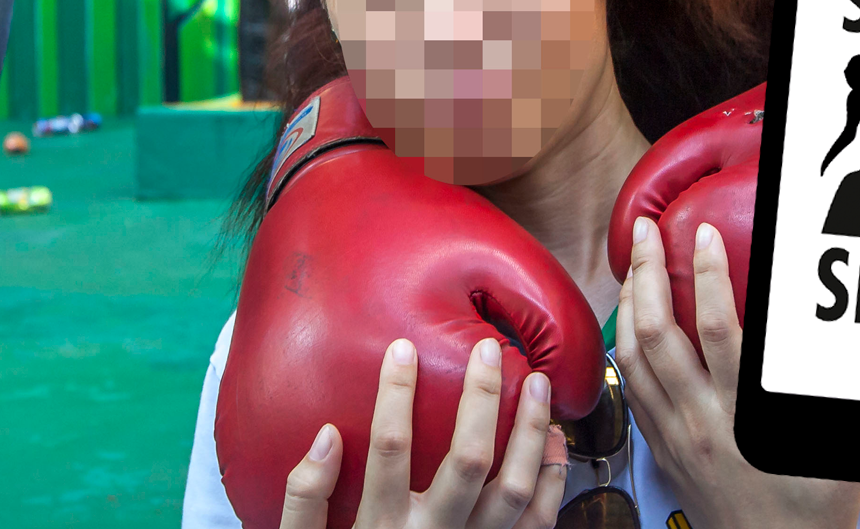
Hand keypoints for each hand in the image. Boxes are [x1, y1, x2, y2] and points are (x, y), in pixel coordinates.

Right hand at [279, 338, 566, 528]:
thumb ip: (305, 497)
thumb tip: (327, 435)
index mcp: (381, 528)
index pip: (390, 448)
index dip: (396, 394)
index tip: (402, 348)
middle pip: (468, 460)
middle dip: (483, 398)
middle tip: (491, 349)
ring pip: (514, 490)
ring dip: (531, 433)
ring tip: (537, 384)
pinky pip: (537, 524)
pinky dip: (552, 481)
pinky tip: (554, 442)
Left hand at [616, 217, 859, 528]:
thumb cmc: (809, 505)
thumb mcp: (828, 445)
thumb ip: (818, 386)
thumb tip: (822, 334)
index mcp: (740, 413)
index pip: (716, 330)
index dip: (706, 278)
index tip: (703, 237)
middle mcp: (699, 417)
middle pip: (659, 332)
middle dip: (647, 274)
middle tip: (646, 230)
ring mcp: (672, 431)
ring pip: (633, 355)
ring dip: (627, 302)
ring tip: (633, 262)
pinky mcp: (659, 444)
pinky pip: (630, 386)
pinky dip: (622, 345)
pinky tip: (624, 321)